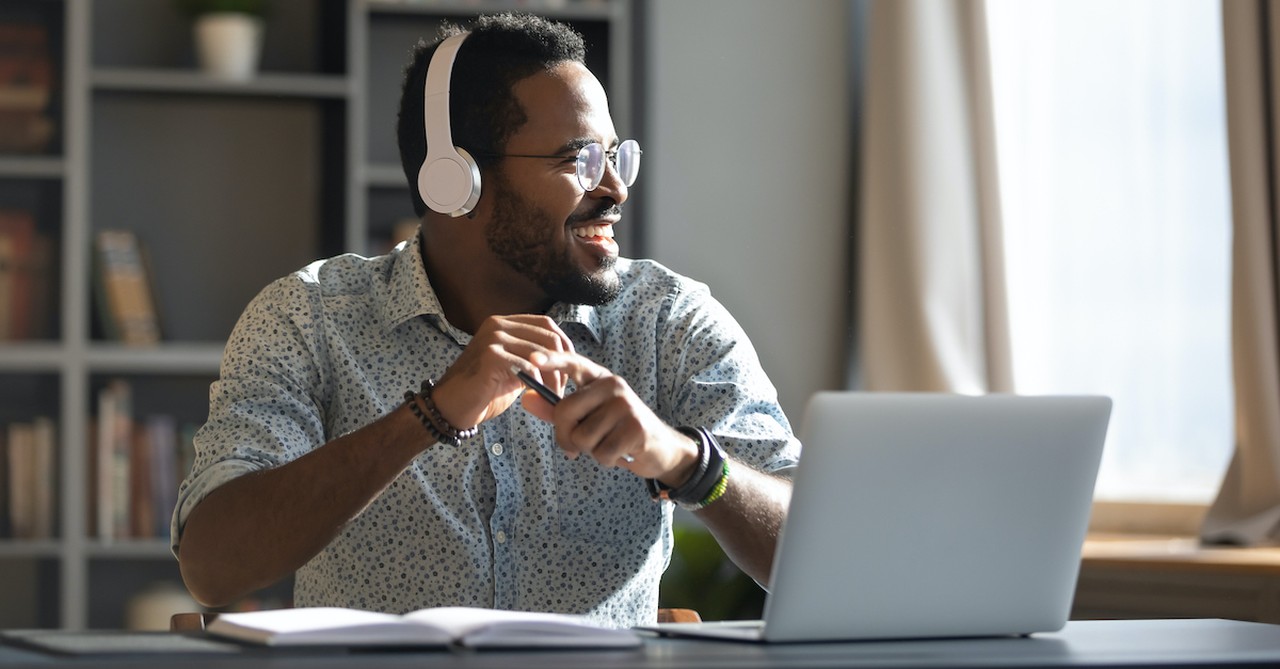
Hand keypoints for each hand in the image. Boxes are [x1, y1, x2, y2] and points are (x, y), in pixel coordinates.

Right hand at [430, 315, 573, 428]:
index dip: (564, 345)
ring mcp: (493, 338)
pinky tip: (536, 395)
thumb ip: (533, 358)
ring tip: (551, 396)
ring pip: (541, 353)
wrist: (452, 407)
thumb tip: (563, 358)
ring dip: (552, 378)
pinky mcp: (490, 355)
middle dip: (562, 364)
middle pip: (548, 336)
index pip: (546, 324)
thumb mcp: (514, 368)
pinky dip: (537, 383)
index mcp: (504, 323)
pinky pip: (528, 366)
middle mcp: (498, 324)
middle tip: (561, 388)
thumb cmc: (484, 391)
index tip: (570, 368)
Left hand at [521, 351, 698, 485]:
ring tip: (608, 445)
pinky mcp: (636, 427)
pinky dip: (606, 460)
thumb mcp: (587, 418)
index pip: (573, 363)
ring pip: (582, 437)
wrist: (660, 449)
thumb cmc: (617, 431)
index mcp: (599, 379)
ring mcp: (626, 404)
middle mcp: (613, 385)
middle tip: (578, 446)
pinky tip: (620, 453)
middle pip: (566, 411)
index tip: (532, 359)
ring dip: (590, 451)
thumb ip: (556, 410)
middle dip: (565, 437)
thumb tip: (526, 399)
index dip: (552, 360)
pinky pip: (602, 452)